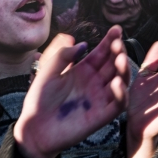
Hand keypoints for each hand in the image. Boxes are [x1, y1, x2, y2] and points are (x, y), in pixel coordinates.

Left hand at [14, 26, 129, 157]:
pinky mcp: (102, 115)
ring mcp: (99, 98)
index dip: (109, 41)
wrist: (34, 128)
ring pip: (120, 81)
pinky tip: (116, 82)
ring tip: (120, 58)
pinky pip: (118, 104)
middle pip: (113, 64)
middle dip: (118, 52)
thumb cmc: (39, 101)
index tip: (115, 29)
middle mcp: (94, 83)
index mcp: (82, 71)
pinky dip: (121, 93)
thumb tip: (82, 44)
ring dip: (123, 69)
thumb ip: (62, 56)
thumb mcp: (47, 72)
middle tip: (117, 42)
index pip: (101, 53)